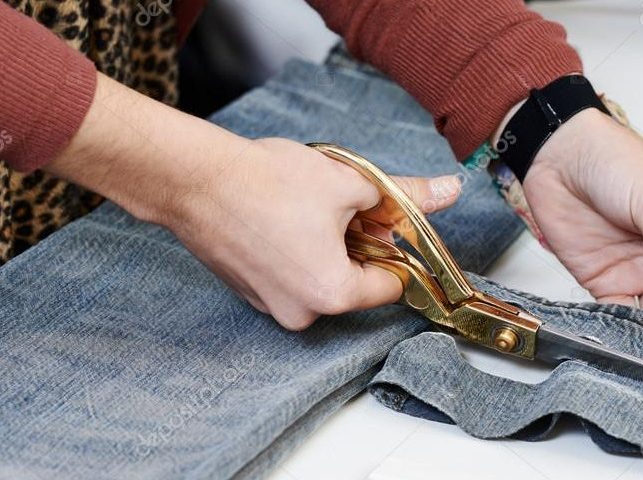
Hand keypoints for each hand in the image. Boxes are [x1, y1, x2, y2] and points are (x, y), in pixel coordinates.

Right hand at [163, 138, 460, 329]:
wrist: (193, 179)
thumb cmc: (266, 182)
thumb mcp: (349, 183)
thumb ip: (405, 196)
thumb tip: (449, 191)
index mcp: (333, 294)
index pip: (392, 284)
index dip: (398, 247)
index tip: (390, 220)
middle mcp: (301, 313)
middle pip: (355, 281)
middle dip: (360, 243)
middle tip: (348, 202)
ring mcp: (270, 305)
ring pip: (321, 276)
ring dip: (328, 245)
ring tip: (310, 204)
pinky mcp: (248, 291)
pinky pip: (290, 275)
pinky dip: (297, 250)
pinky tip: (284, 215)